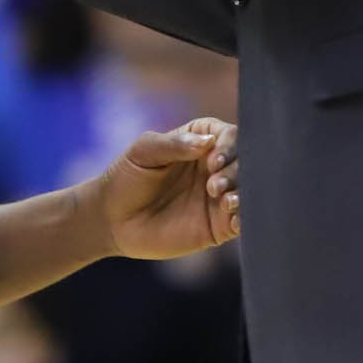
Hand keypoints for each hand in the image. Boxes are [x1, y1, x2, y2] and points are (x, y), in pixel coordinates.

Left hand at [95, 117, 238, 259]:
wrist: (111, 221)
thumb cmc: (126, 178)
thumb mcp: (144, 152)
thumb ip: (175, 143)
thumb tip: (209, 141)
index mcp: (201, 142)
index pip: (231, 136)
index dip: (229, 147)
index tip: (213, 162)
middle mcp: (217, 167)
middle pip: (248, 162)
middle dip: (237, 172)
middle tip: (213, 186)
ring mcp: (220, 197)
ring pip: (251, 191)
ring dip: (245, 194)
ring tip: (224, 202)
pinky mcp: (219, 226)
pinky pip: (244, 221)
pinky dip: (246, 219)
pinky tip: (234, 220)